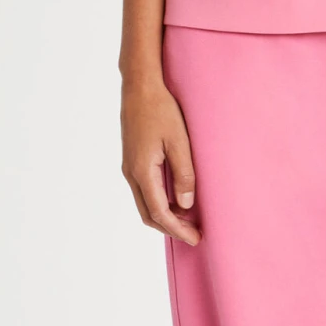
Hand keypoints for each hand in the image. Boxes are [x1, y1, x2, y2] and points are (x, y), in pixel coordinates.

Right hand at [122, 77, 201, 244]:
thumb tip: (186, 205)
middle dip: (171, 228)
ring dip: (165, 216)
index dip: (178, 229)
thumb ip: (183, 174)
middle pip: (149, 214)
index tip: (196, 238)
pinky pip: (144, 191)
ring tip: (189, 220)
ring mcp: (129, 167)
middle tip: (194, 234)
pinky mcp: (132, 161)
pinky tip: (177, 200)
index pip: (160, 212)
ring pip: (145, 204)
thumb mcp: (179, 141)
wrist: (139, 87)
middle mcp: (131, 173)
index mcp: (142, 171)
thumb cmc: (160, 109)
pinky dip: (159, 202)